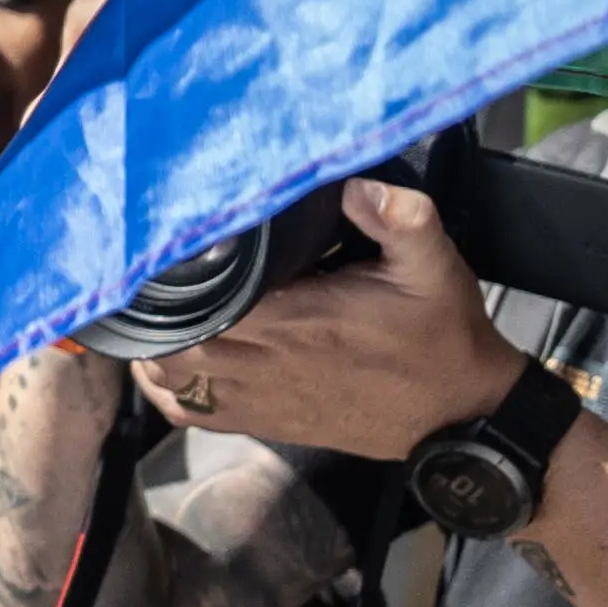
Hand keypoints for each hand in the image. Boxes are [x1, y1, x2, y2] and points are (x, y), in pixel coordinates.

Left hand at [132, 175, 507, 456]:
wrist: (457, 410)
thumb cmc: (440, 335)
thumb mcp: (434, 264)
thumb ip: (400, 217)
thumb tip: (354, 183)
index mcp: (297, 319)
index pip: (205, 300)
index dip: (173, 277)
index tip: (168, 249)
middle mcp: (267, 362)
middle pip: (174, 340)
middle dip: (154, 311)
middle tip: (150, 277)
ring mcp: (260, 398)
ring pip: (171, 378)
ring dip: (154, 346)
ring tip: (155, 313)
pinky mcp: (264, 422)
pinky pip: (190, 413)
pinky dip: (167, 388)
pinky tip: (169, 361)